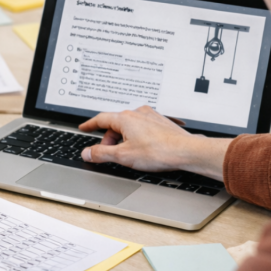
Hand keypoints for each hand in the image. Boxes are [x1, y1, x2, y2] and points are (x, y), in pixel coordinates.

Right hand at [78, 106, 229, 179]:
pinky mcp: (160, 123)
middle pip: (115, 124)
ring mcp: (150, 117)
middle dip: (109, 139)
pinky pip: (141, 128)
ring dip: (123, 139)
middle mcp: (137, 113)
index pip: (100, 119)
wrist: (186, 151)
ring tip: (127, 154)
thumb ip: (102, 154)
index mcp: (125, 118)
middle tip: (108, 154)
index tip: (84, 127)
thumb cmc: (159, 151)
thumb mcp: (123, 156)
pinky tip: (141, 149)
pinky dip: (135, 137)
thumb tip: (87, 153)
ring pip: (128, 126)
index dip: (90, 125)